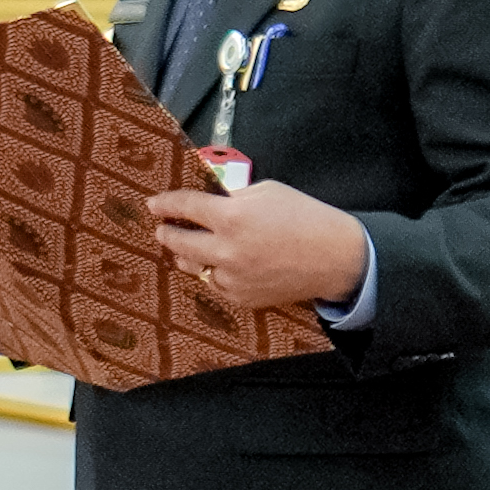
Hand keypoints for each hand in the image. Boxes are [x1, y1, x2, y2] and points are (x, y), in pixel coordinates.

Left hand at [146, 180, 373, 317]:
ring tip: (189, 247)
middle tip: (162, 227)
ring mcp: (232, 278)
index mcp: (231, 217)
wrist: (335, 257)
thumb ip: (234, 197)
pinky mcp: (242, 297)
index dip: (165, 203)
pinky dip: (214, 273)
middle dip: (167, 232)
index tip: (154, 203)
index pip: (184, 207)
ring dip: (187, 255)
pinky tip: (221, 265)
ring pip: (193, 267)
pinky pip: (215, 284)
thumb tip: (212, 201)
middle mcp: (226, 250)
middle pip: (178, 242)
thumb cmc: (306, 217)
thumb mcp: (268, 192)